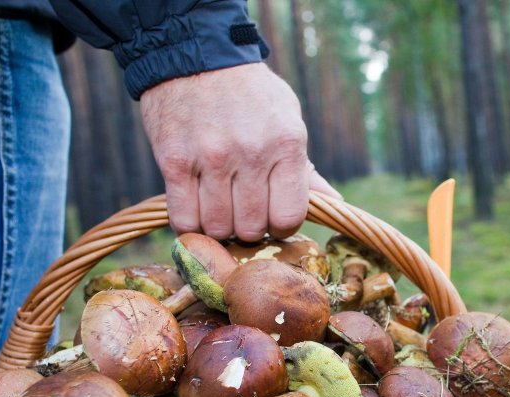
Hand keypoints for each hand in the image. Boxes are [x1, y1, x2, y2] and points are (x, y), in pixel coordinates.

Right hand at [141, 63, 339, 240]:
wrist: (196, 55)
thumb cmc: (249, 94)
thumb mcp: (287, 120)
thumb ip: (305, 168)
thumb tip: (334, 204)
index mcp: (286, 143)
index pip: (289, 217)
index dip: (280, 226)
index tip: (271, 217)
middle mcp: (251, 153)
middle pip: (251, 228)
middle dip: (248, 228)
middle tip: (241, 211)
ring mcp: (211, 158)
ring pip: (217, 228)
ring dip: (218, 227)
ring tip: (218, 208)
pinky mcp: (175, 162)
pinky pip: (184, 218)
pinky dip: (190, 224)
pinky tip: (195, 210)